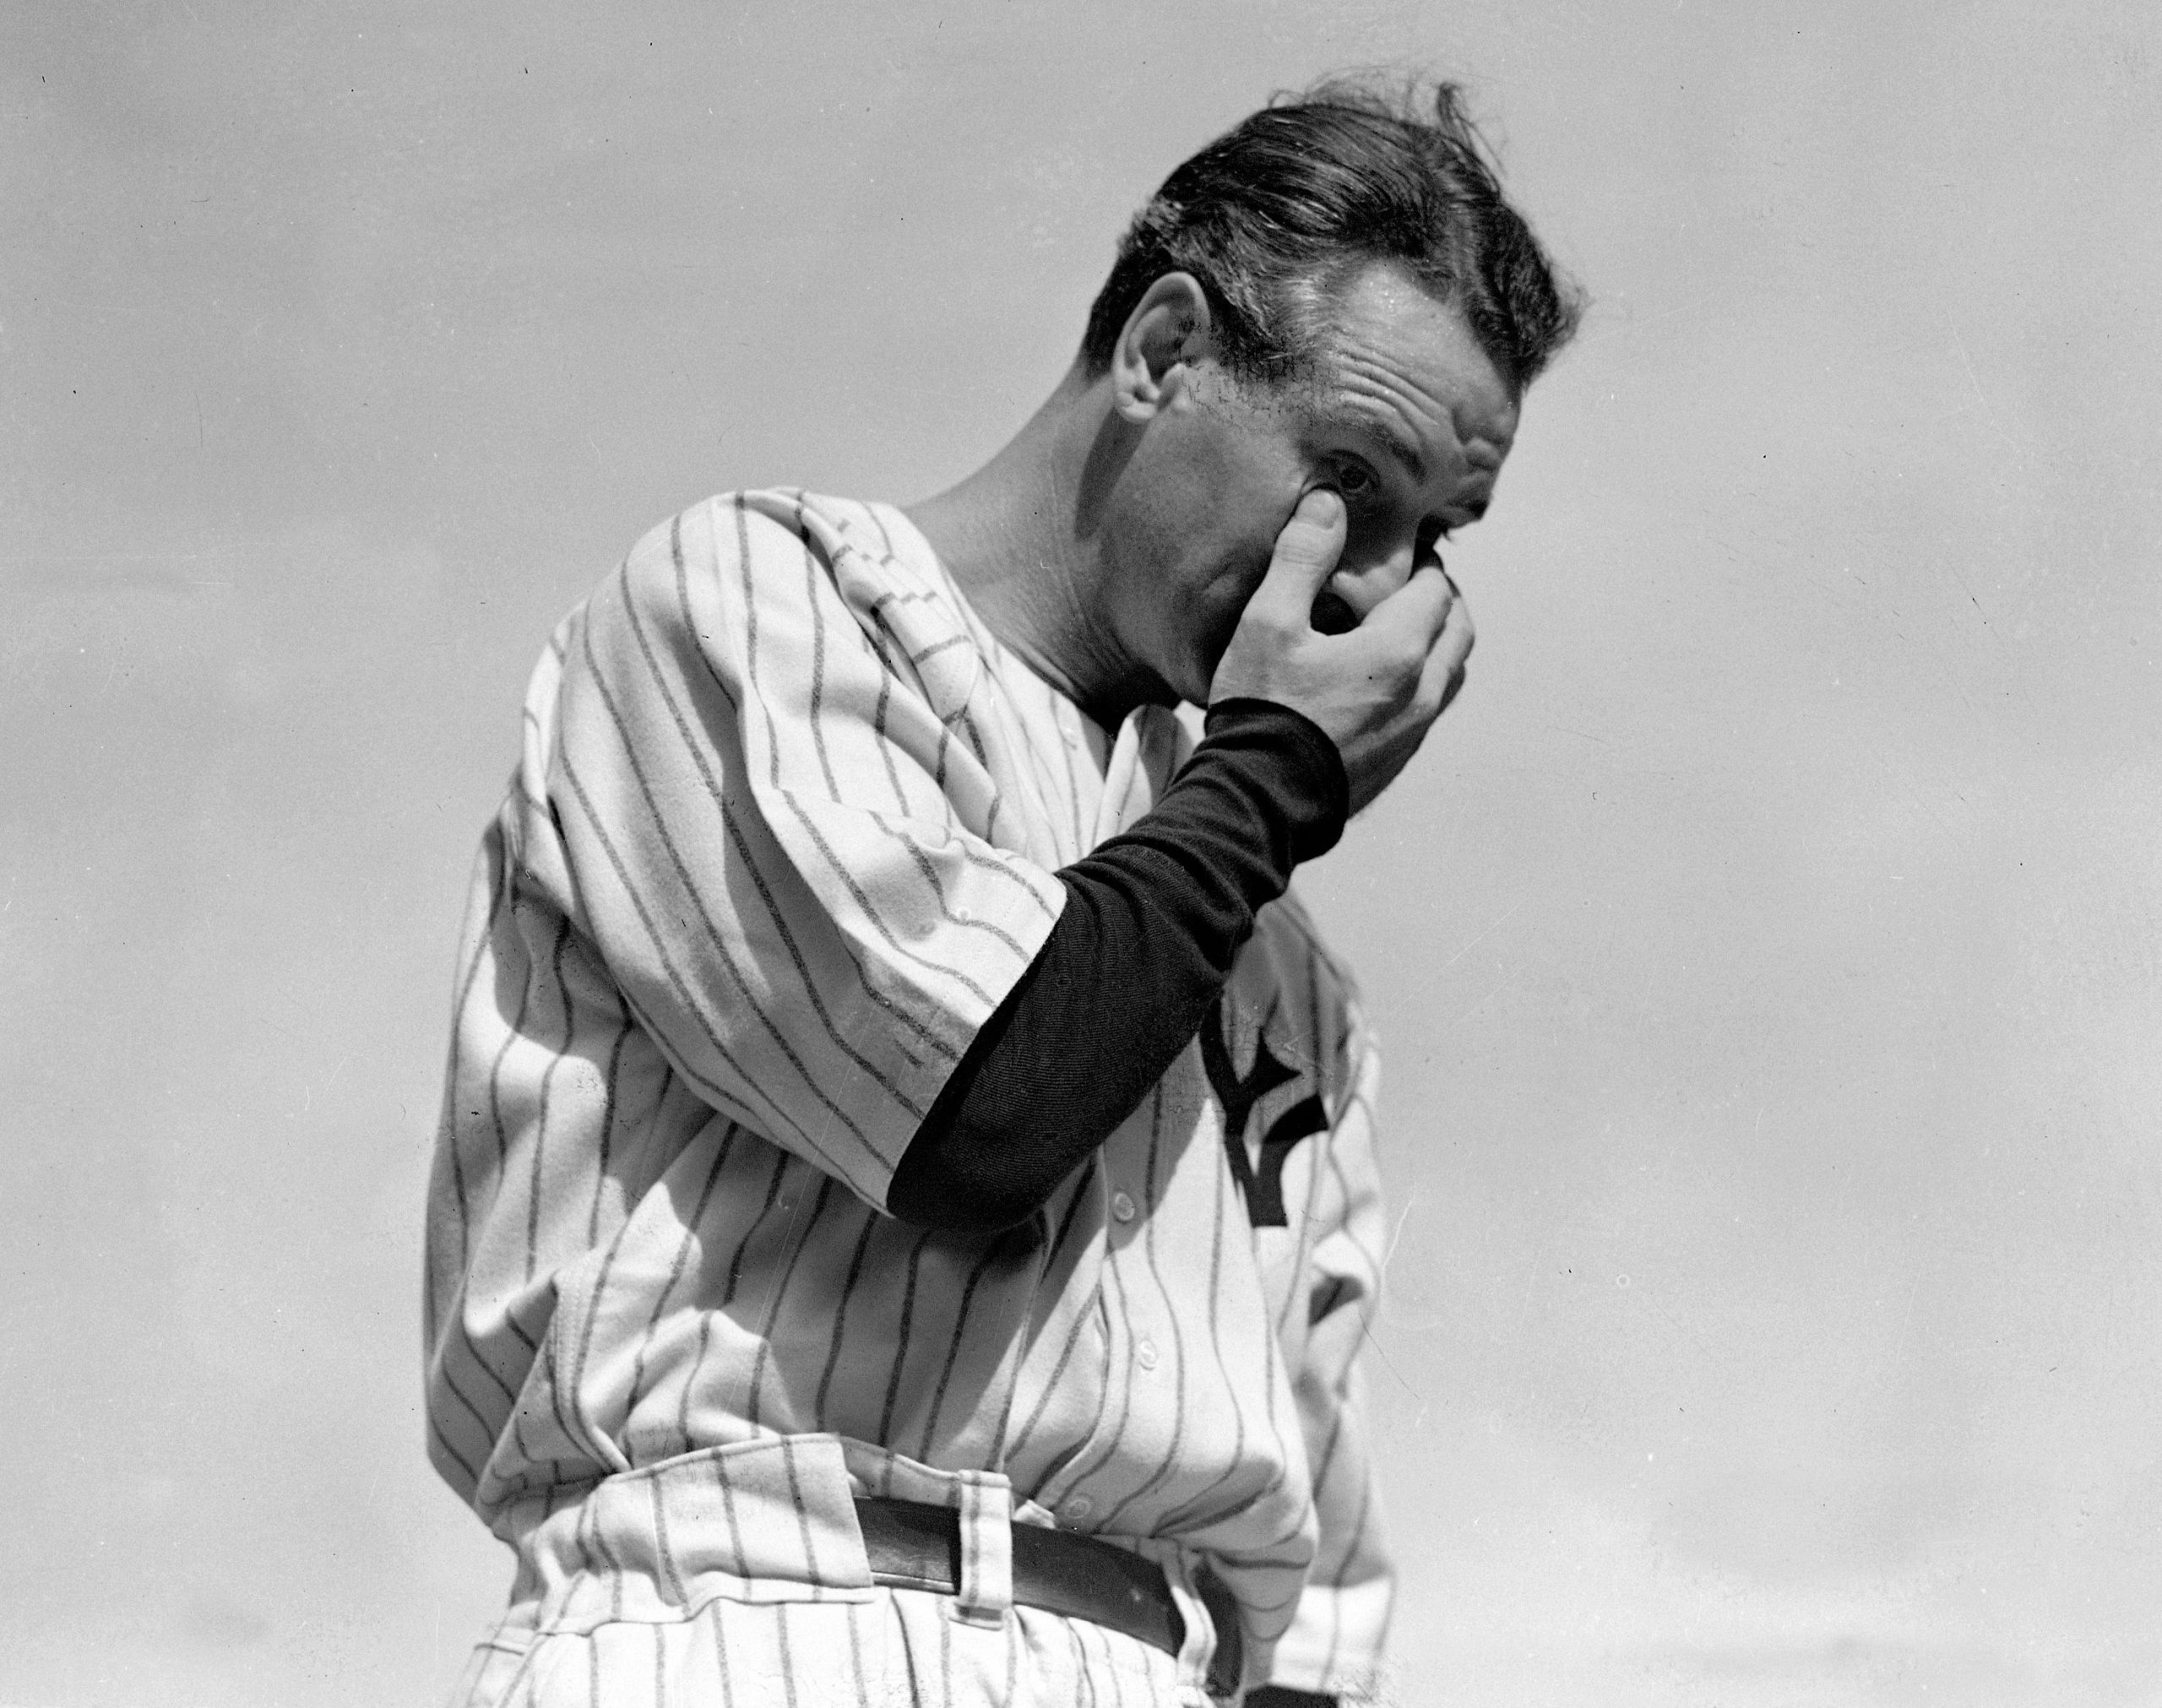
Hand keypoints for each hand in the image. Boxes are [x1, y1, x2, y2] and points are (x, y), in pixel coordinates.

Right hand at [1208, 488, 1472, 814]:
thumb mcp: (1268, 623)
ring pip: (1450, 673)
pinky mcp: (1398, 762)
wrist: (1258, 801)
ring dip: (1438, 642)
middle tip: (1411, 582)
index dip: (1423, 562)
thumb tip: (1328, 502)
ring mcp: (1414, 733)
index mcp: (1398, 651)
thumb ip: (1301, 558)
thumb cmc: (1262, 709)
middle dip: (1442, 600)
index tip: (1403, 548)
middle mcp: (1421, 692)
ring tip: (1403, 628)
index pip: (1435, 589)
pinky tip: (1382, 681)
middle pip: (1459, 630)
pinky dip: (1421, 681)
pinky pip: (1428, 709)